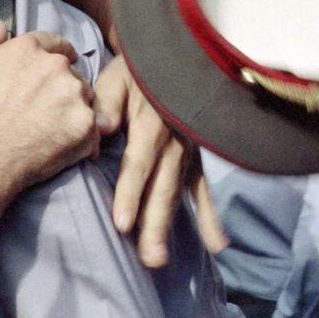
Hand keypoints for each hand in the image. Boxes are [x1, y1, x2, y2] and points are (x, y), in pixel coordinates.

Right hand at [0, 24, 107, 200]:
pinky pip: (92, 130)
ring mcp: (73, 97)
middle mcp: (56, 67)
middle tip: (44, 108)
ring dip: (74, 109)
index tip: (60, 62)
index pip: (54, 43)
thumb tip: (1, 26)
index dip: (57, 52)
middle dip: (61, 86)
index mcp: (29, 49)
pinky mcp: (84, 128)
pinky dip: (82, 138)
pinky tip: (63, 147)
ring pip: (84, 99)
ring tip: (52, 129)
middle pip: (70, 72)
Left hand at [100, 59, 227, 266]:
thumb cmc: (137, 70)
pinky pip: (204, 189)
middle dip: (154, 224)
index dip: (131, 193)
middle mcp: (175, 142)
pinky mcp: (196, 157)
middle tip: (149, 258)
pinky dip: (210, 215)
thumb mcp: (117, 77)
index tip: (123, 223)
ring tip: (160, 259)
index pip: (139, 164)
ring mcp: (189, 152)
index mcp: (152, 124)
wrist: (169, 59)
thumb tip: (101, 126)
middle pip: (163, 188)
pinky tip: (217, 244)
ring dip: (171, 226)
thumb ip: (107, 101)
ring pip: (179, 194)